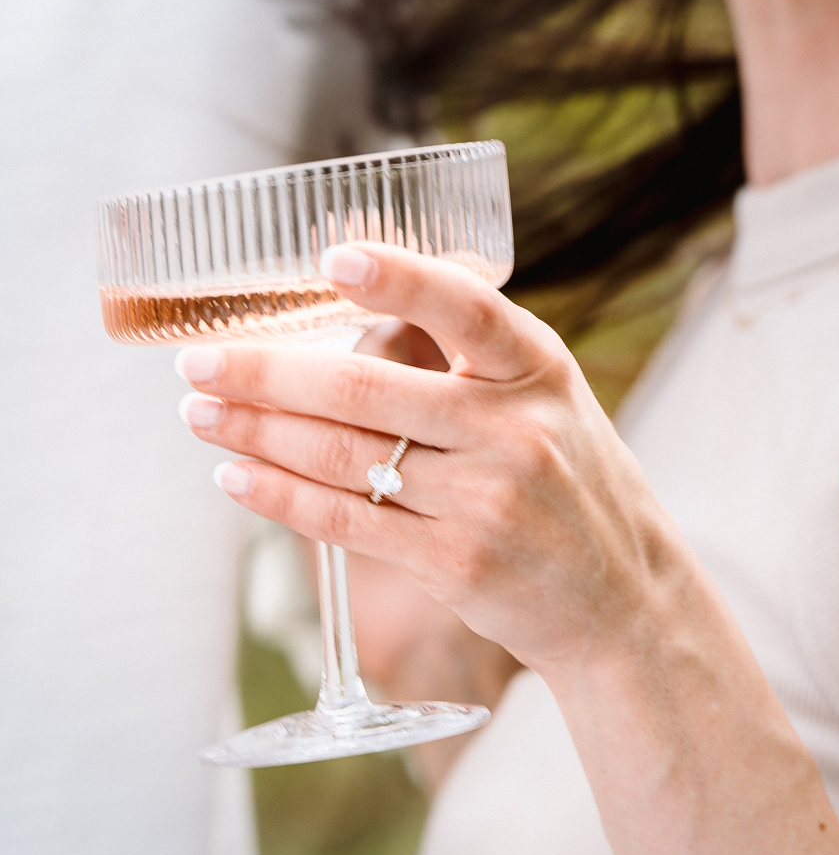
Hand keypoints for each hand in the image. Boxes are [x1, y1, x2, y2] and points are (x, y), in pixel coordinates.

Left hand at [176, 243, 686, 676]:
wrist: (623, 595)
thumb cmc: (565, 477)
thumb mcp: (545, 396)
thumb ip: (470, 355)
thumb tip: (353, 303)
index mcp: (539, 366)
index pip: (465, 307)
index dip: (399, 279)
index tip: (332, 259)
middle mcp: (516, 428)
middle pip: (366, 390)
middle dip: (267, 372)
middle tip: (200, 361)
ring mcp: (487, 500)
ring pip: (342, 456)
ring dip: (255, 433)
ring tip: (200, 413)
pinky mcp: (457, 565)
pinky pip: (347, 521)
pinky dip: (280, 496)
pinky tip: (237, 475)